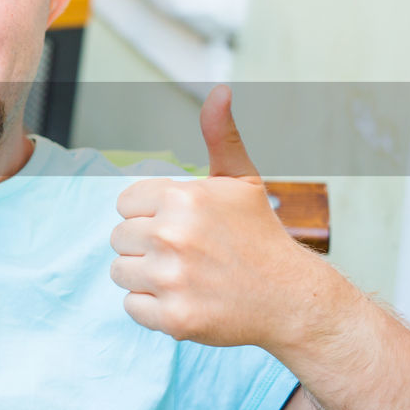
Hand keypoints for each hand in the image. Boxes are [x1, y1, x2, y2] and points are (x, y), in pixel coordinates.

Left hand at [109, 86, 330, 350]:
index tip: (181, 226)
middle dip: (145, 246)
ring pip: (120, 272)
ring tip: (185, 276)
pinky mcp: (173, 318)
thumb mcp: (241, 180)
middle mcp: (172, 236)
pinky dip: (153, 308)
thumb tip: (219, 91)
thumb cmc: (259, 235)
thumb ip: (220, 135)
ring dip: (145, 277)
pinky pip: (131, 307)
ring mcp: (171, 279)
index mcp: (182, 198)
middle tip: (186, 254)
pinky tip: (186, 299)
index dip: (150, 215)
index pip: (125, 204)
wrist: (292, 298)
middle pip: (118, 239)